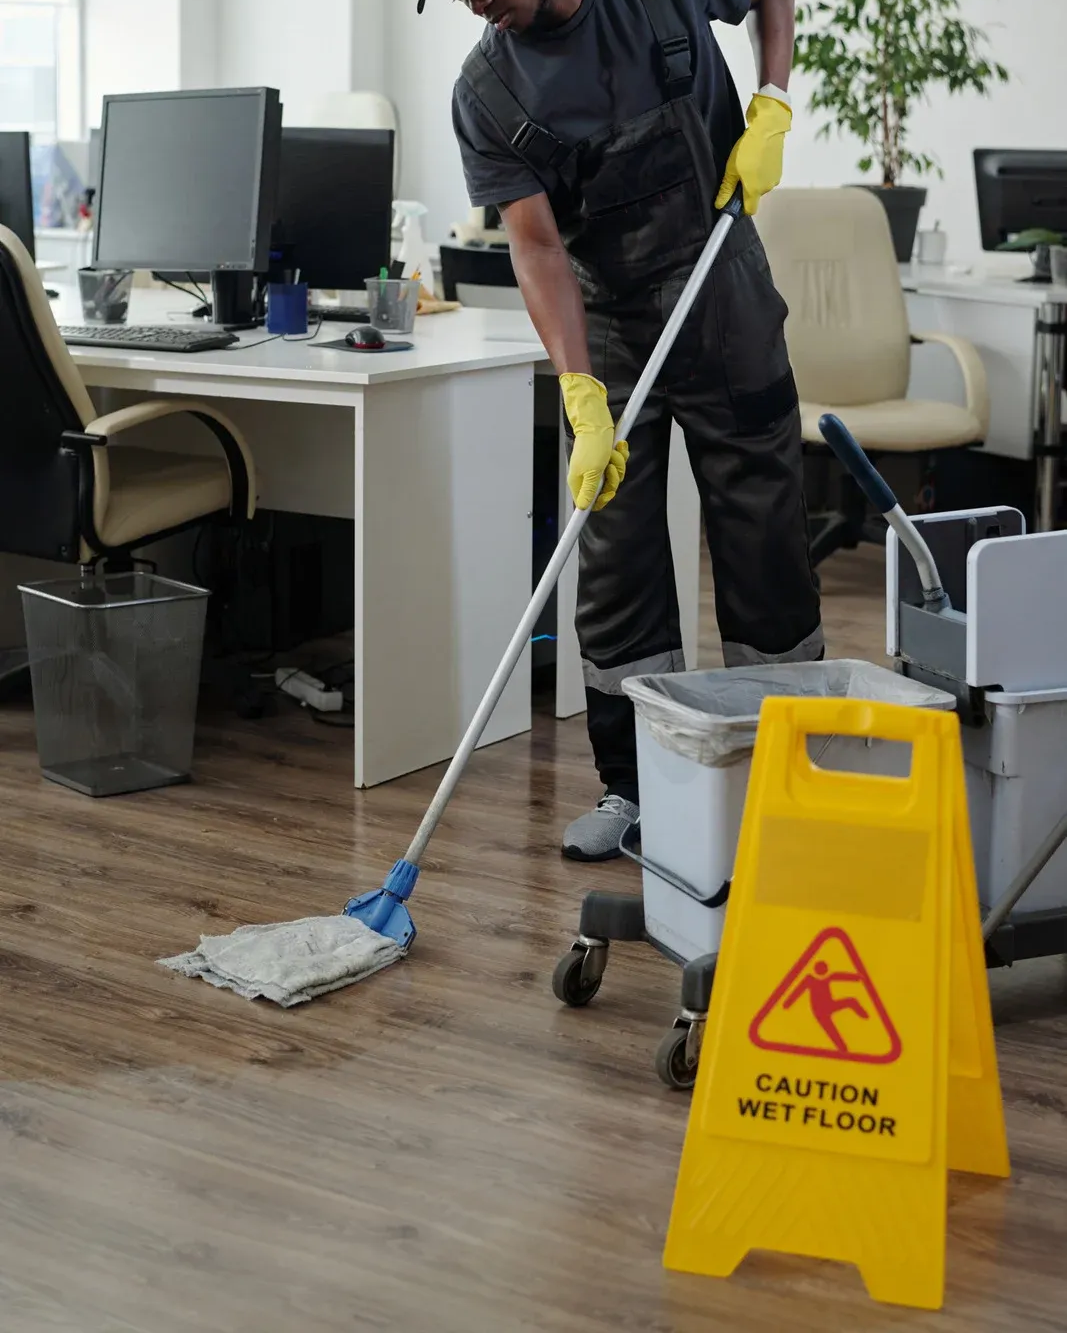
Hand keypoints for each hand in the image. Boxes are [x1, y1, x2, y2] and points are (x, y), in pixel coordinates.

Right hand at [560, 373, 628, 510]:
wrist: (597, 422)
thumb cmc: (593, 445)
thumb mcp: (592, 472)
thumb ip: (589, 491)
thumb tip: (583, 508)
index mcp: (579, 482)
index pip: (589, 503)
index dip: (601, 501)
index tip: (608, 495)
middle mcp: (588, 477)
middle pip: (607, 490)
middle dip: (613, 477)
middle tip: (610, 466)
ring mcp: (598, 468)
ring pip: (616, 477)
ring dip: (618, 463)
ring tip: (612, 453)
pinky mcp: (607, 459)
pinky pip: (620, 464)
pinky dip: (621, 455)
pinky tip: (617, 447)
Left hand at [715, 93, 791, 215]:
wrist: (768, 128)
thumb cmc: (747, 150)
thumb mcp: (731, 169)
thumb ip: (726, 190)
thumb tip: (719, 206)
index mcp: (755, 191)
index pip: (750, 211)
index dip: (741, 208)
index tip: (734, 199)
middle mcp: (768, 188)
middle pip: (755, 197)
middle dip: (746, 190)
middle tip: (738, 174)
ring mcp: (775, 178)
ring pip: (762, 186)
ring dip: (755, 180)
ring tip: (748, 164)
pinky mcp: (780, 168)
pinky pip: (768, 176)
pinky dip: (762, 172)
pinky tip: (757, 159)